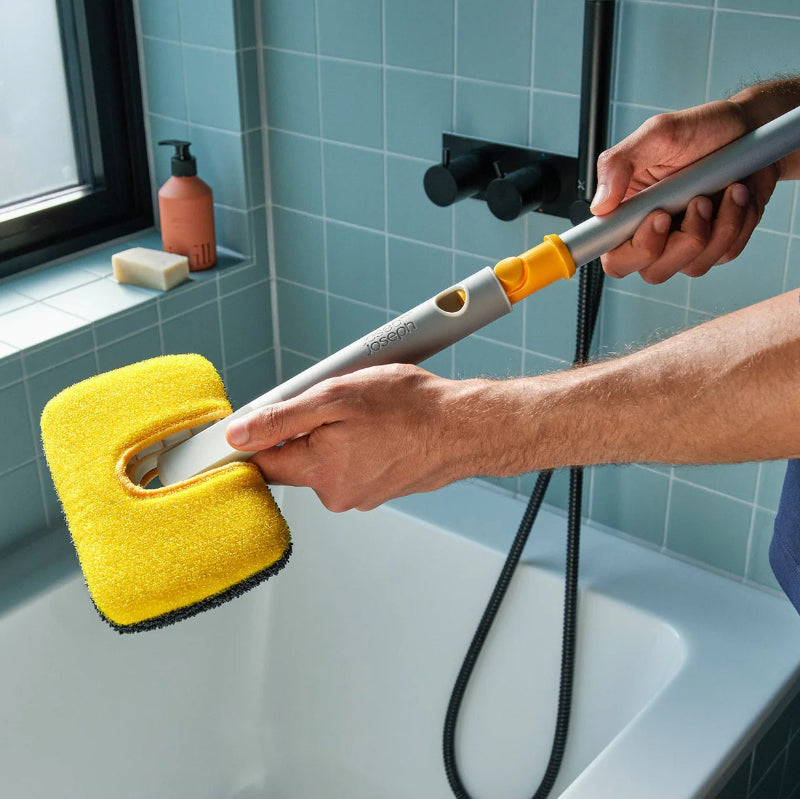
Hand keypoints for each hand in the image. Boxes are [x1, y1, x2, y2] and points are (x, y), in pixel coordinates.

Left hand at [225, 364, 479, 511]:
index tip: (260, 421)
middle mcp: (337, 493)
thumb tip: (239, 435)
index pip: (262, 464)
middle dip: (308, 430)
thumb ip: (281, 419)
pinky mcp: (381, 490)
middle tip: (335, 402)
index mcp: (319, 471)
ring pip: (329, 461)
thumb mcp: (335, 397)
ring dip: (337, 436)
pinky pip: (355, 465)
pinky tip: (382, 427)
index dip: (255, 439)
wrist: (463, 428)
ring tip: (368, 413)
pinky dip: (360, 446)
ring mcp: (362, 495)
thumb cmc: (409, 408)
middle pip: (297, 461)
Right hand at [590, 99, 778, 283]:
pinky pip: (725, 254)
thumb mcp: (657, 134)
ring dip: (717, 227)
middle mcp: (654, 235)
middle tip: (697, 201)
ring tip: (727, 188)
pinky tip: (738, 196)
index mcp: (628, 215)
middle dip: (681, 242)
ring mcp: (686, 244)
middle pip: (653, 272)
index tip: (657, 219)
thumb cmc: (703, 130)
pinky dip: (738, 223)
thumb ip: (618, 164)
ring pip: (693, 266)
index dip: (629, 253)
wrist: (752, 129)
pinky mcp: (718, 246)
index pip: (614, 257)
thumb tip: (599, 206)